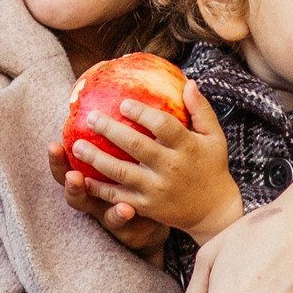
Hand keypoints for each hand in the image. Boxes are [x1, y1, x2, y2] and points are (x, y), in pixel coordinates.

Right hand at [49, 138, 169, 254]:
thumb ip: (130, 128)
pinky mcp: (125, 227)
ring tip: (80, 181)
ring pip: (91, 206)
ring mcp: (107, 212)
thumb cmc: (145, 177)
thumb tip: (126, 93)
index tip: (53, 143)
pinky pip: (121, 222)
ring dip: (86, 194)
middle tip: (67, 165)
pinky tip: (127, 208)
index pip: (68, 165)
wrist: (163, 215)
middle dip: (65, 175)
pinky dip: (121, 215)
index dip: (57, 158)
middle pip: (71, 186)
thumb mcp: (136, 153)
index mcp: (92, 176)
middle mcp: (95, 195)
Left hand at [65, 82, 242, 242]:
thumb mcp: (214, 137)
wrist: (214, 211)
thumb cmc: (211, 166)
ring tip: (77, 145)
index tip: (123, 103)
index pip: (163, 126)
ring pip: (122, 172)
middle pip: (136, 146)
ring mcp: (158, 189)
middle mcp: (172, 168)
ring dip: (97, 158)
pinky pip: (119, 196)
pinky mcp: (148, 207)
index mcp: (188, 147)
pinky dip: (99, 188)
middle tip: (91, 117)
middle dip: (111, 130)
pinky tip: (82, 177)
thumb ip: (201, 110)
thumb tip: (188, 82)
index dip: (142, 113)